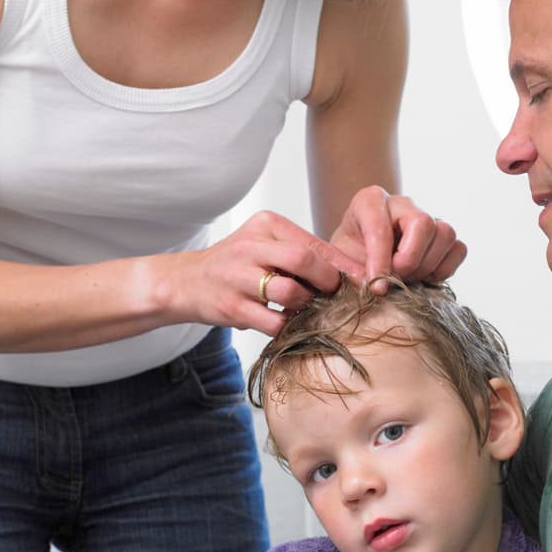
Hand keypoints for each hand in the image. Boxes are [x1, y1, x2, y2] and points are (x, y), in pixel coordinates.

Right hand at [182, 211, 359, 335]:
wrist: (187, 281)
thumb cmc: (238, 264)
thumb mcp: (266, 244)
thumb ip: (302, 252)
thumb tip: (350, 272)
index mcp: (266, 226)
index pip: (313, 243)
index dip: (342, 264)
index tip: (363, 279)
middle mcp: (250, 246)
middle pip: (304, 260)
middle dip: (327, 281)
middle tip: (335, 295)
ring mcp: (238, 277)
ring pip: (290, 292)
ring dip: (306, 305)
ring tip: (306, 308)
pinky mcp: (231, 306)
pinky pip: (272, 321)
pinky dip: (287, 326)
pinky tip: (287, 323)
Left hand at [330, 186, 466, 291]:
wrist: (362, 256)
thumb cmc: (349, 255)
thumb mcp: (337, 261)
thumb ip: (346, 271)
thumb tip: (372, 285)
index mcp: (370, 201)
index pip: (380, 226)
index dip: (379, 260)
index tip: (376, 287)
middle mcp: (402, 203)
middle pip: (423, 222)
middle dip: (409, 259)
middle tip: (395, 280)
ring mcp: (427, 216)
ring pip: (445, 234)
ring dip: (427, 265)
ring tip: (408, 280)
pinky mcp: (443, 236)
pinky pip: (458, 249)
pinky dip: (444, 269)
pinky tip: (424, 278)